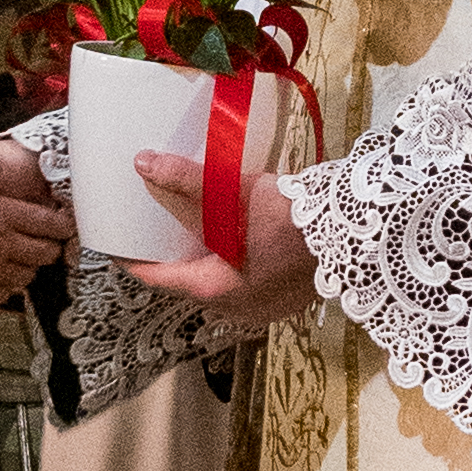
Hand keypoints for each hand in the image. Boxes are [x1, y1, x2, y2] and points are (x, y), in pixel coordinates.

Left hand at [121, 158, 319, 329]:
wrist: (357, 234)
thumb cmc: (290, 223)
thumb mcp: (234, 197)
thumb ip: (187, 181)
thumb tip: (143, 162)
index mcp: (215, 291)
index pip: (159, 279)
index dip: (133, 261)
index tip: (114, 246)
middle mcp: (236, 308)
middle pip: (190, 282)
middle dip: (172, 257)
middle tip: (154, 229)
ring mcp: (265, 307)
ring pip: (220, 281)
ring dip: (205, 258)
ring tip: (190, 229)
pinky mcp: (287, 297)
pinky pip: (247, 279)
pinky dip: (232, 261)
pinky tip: (234, 237)